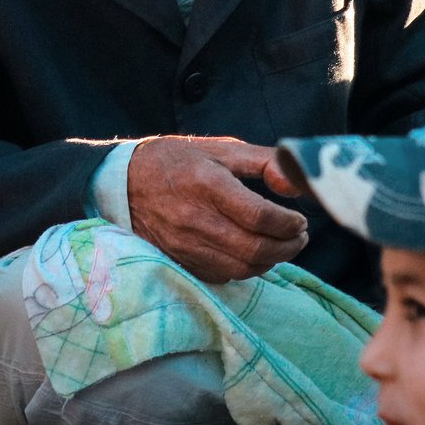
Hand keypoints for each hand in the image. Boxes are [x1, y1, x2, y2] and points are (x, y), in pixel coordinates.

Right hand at [127, 136, 308, 282]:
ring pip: (242, 267)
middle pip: (254, 248)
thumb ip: (265, 162)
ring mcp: (185, 245)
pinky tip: (254, 254)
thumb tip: (297, 184)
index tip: (300, 220)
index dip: (288, 223)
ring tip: (283, 245)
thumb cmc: (178, 161)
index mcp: (207, 184)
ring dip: (271, 261)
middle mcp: (195, 218)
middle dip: (288, 247)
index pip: (259, 216)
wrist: (123, 183)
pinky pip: (223, 274)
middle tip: (300, 236)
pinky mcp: (180, 261)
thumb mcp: (221, 149)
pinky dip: (247, 268)